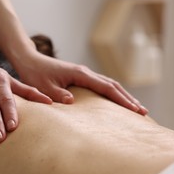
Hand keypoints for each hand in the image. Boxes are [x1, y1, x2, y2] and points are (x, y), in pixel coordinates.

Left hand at [16, 52, 147, 114]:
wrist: (29, 60)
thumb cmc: (35, 73)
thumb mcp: (43, 86)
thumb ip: (57, 94)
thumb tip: (72, 101)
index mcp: (80, 74)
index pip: (106, 87)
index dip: (121, 99)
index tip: (135, 110)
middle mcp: (85, 72)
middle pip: (113, 85)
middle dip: (129, 99)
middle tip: (144, 112)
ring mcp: (83, 74)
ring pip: (109, 84)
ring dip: (123, 96)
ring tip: (136, 109)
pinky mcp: (80, 77)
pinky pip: (101, 86)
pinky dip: (112, 94)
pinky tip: (115, 102)